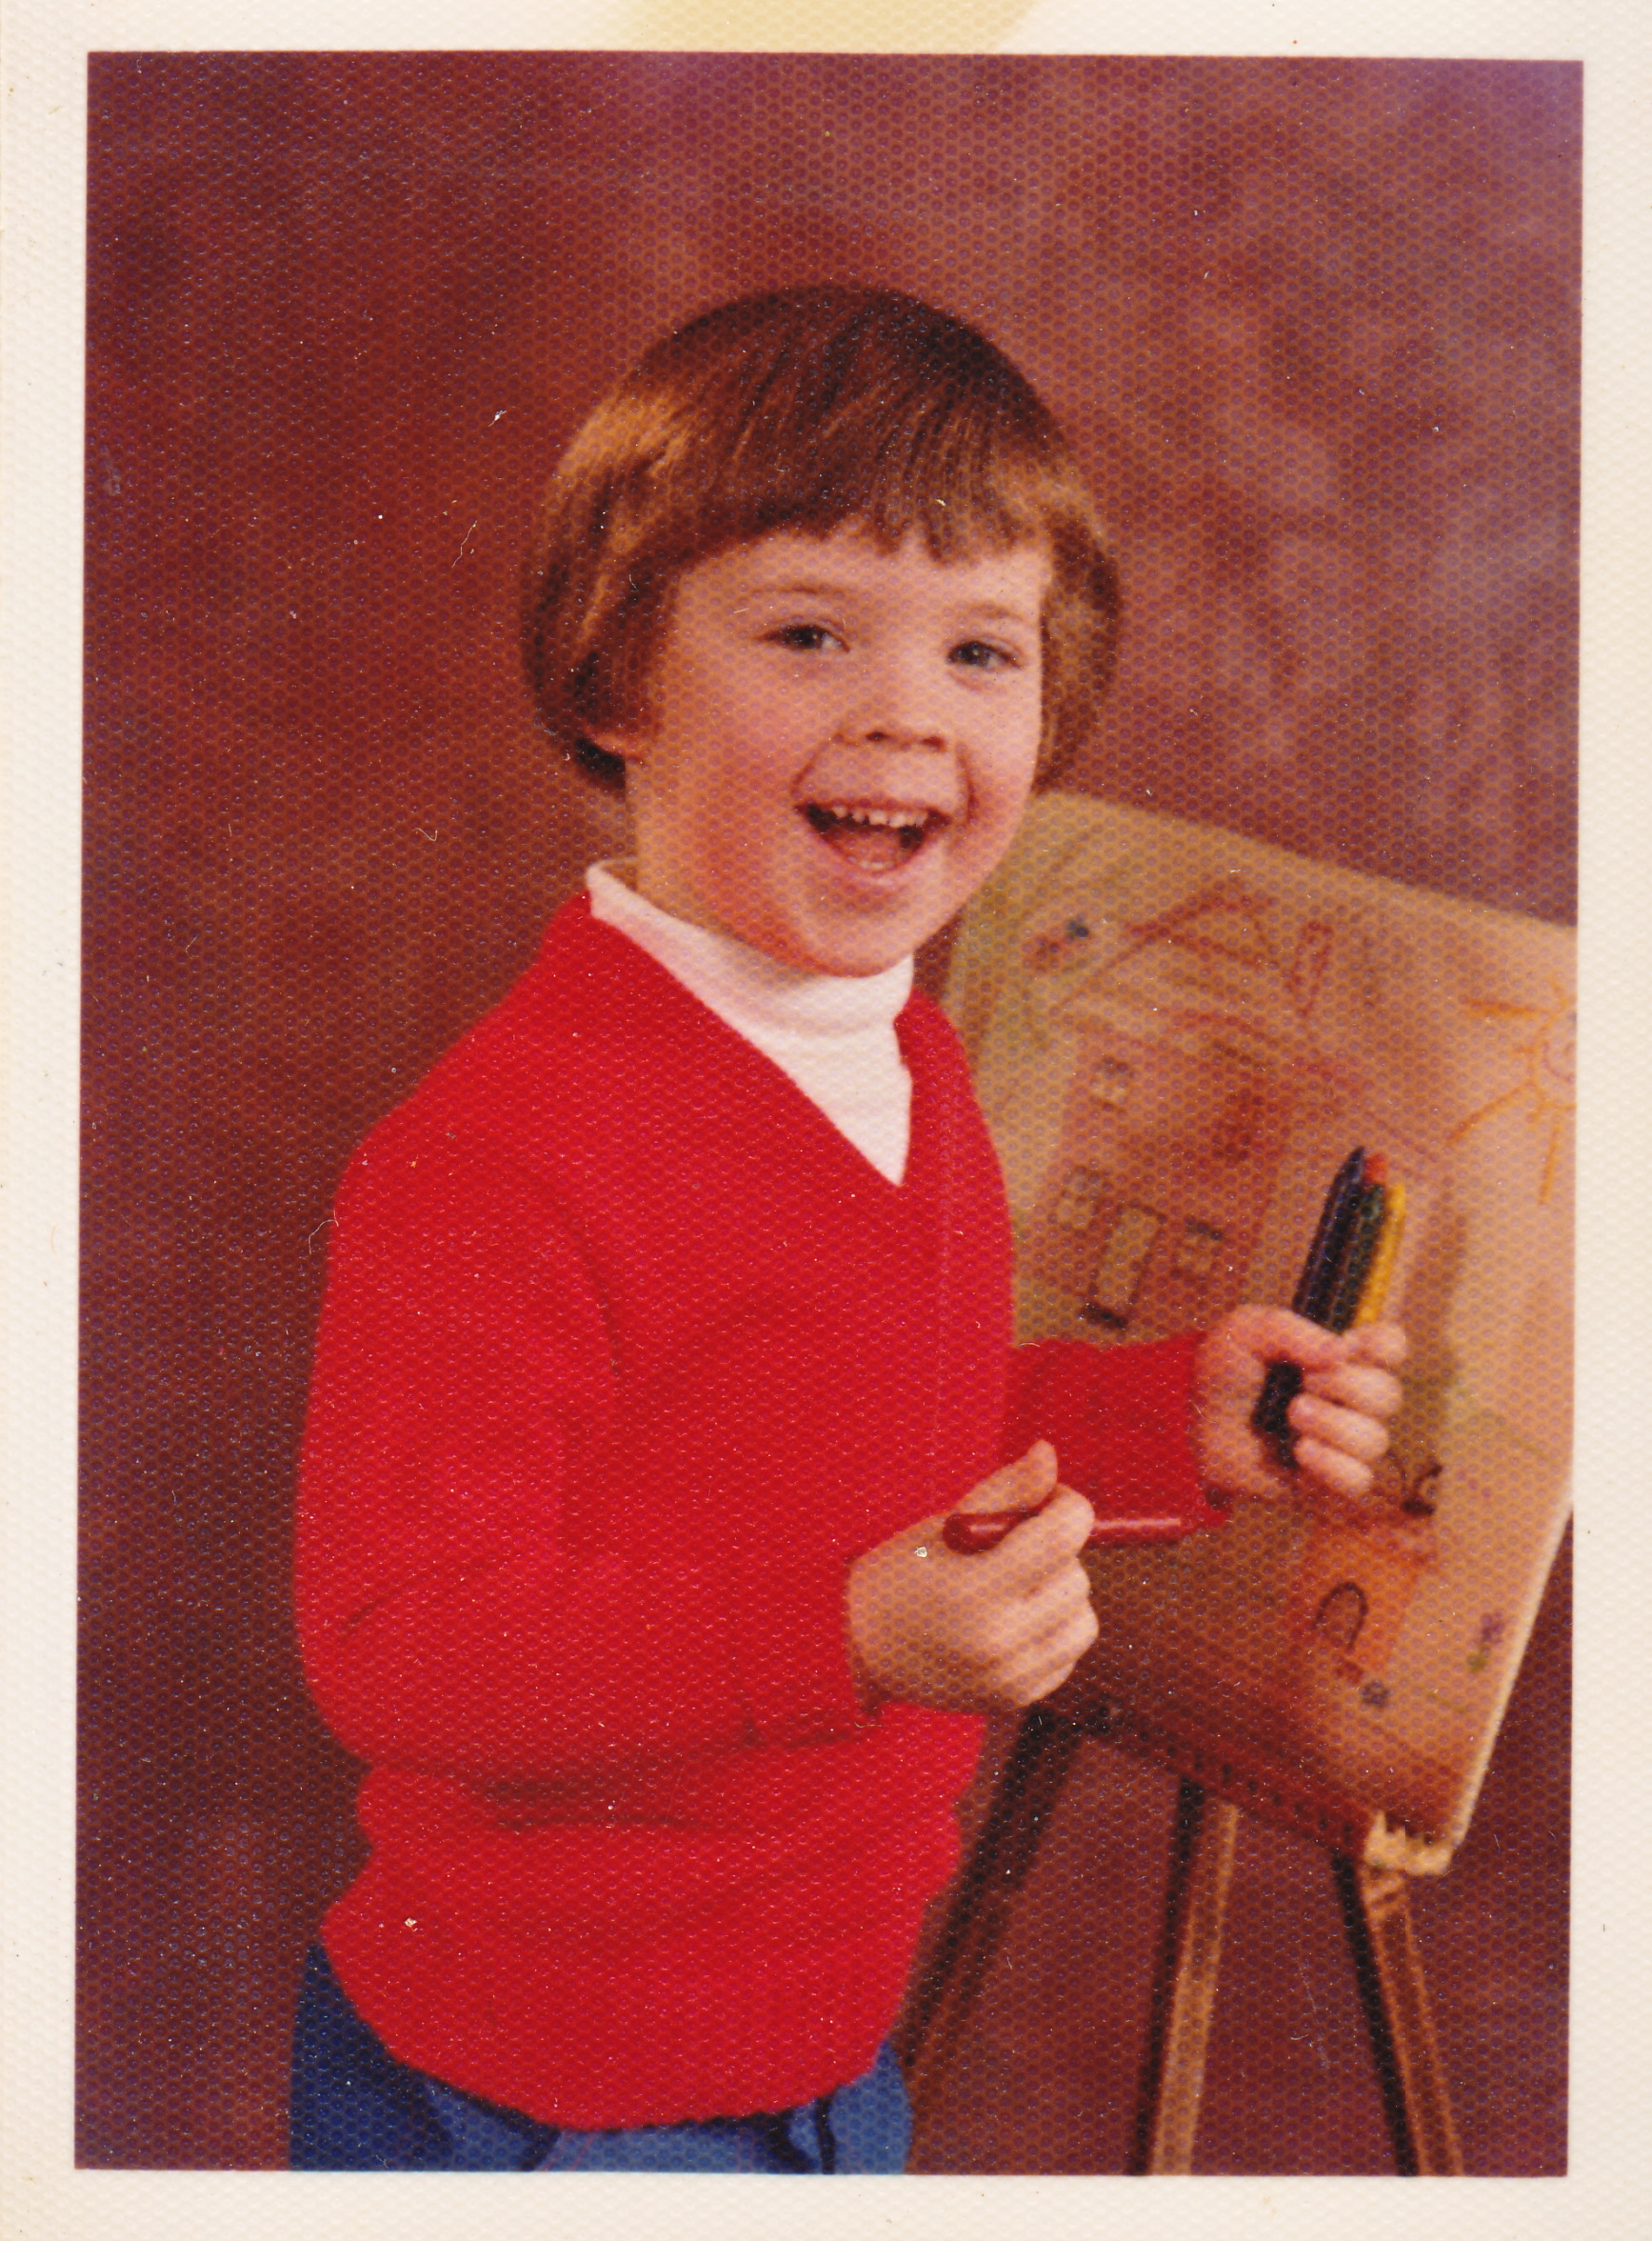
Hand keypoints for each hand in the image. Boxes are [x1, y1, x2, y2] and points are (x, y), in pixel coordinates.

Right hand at [845, 1443, 1098, 1716]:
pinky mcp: (1018, 1700)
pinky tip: (1012, 1621)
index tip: (1047, 1500)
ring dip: (1060, 1594)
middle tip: (1014, 1547)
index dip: (1067, 1506)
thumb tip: (1048, 1454)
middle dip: (1055, 1552)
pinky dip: (1052, 1630)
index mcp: (974, 1592)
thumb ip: (1003, 1491)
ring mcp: (1011, 1680)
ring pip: (1082, 1619)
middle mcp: (999, 1643)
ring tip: (1015, 1588)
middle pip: (1076, 1576)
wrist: (860, 1652)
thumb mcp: (942, 1527)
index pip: (1062, 1537)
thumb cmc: (899, 1576)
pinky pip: (1069, 1653)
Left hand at [1193, 1306, 1406, 1510]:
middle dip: (1346, 1388)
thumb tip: (1342, 1352)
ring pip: (1375, 1440)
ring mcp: (1341, 1441)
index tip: (1350, 1348)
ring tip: (1292, 1416)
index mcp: (1337, 1356)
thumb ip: (1291, 1330)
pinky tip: (1299, 1452)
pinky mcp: (1328, 1479)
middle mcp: (1349, 1398)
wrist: (1191, 1426)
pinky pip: (1357, 1480)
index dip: (1384, 1348)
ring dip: (1333, 1426)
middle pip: (1388, 1395)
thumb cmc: (1221, 1373)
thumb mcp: (1246, 1331)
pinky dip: (1330, 1465)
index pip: (1392, 1347)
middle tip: (1302, 1385)